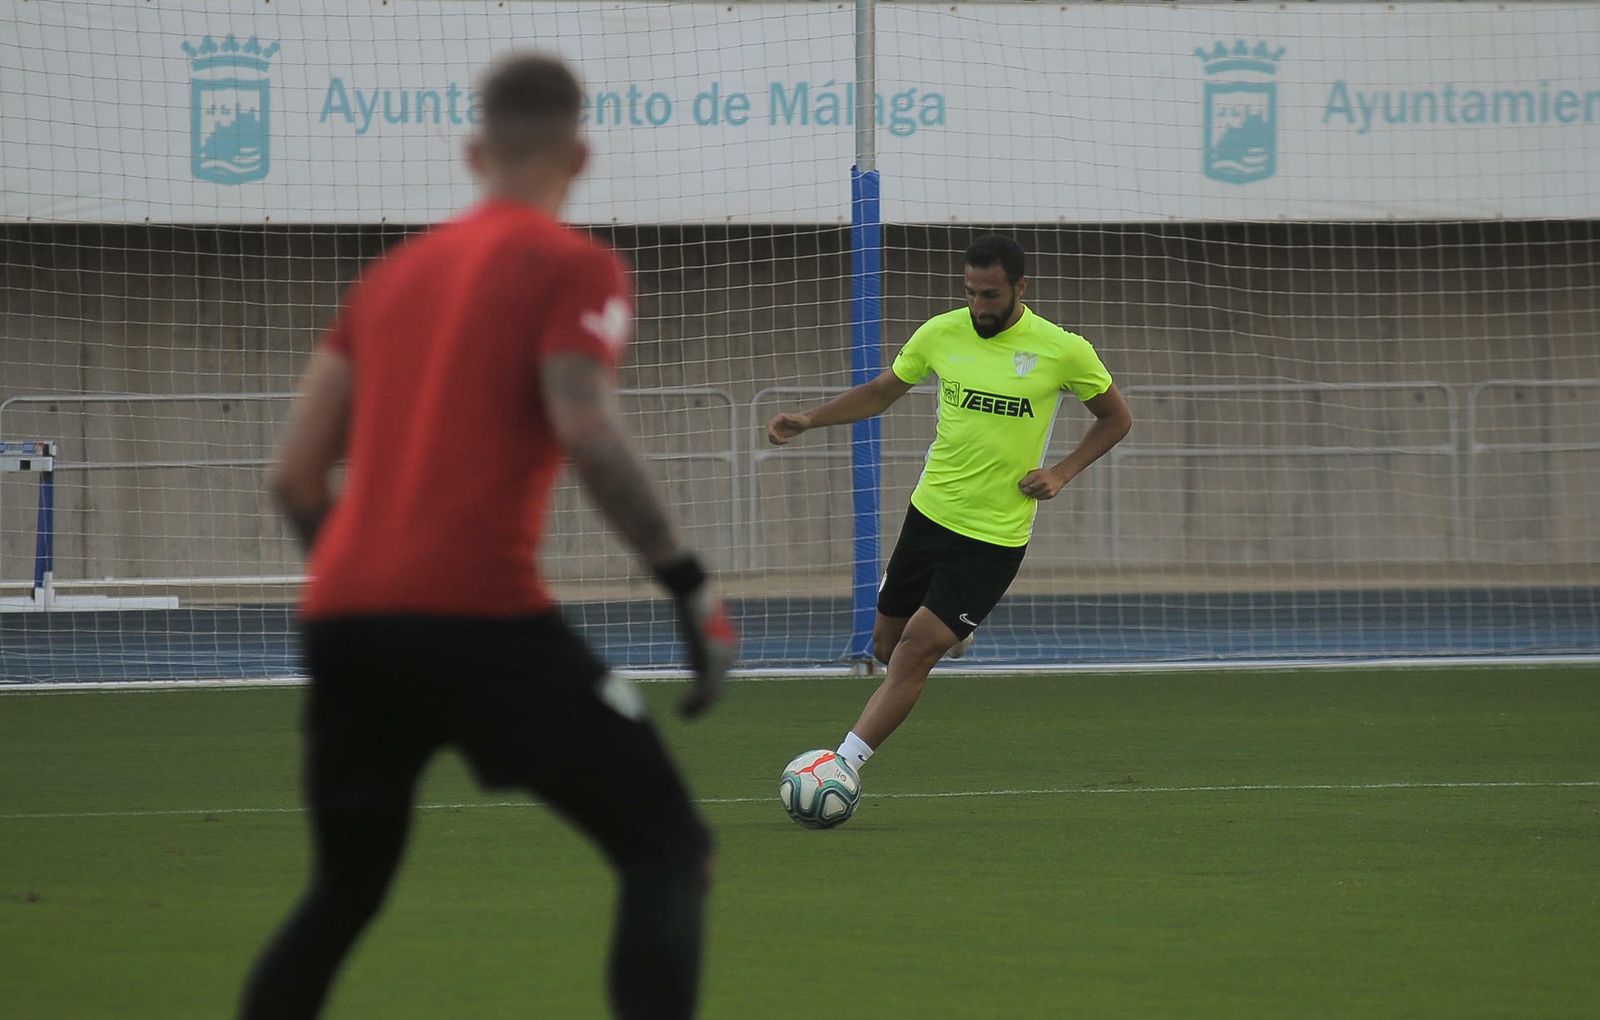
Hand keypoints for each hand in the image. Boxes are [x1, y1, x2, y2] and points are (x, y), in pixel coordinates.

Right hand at [673, 586, 736, 717]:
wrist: (694, 588)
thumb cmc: (691, 598)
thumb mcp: (694, 618)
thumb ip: (695, 632)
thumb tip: (688, 635)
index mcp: (727, 646)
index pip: (720, 677)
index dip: (705, 693)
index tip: (690, 701)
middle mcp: (728, 654)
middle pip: (719, 689)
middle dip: (703, 705)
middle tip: (687, 714)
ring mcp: (720, 658)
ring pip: (713, 694)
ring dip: (698, 708)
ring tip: (683, 715)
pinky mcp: (710, 659)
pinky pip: (705, 690)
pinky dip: (694, 704)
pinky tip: (682, 710)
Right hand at [766, 412, 809, 445]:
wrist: (805, 423)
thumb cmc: (802, 419)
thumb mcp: (797, 418)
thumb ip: (791, 418)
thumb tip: (783, 417)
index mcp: (779, 418)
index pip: (770, 425)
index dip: (771, 432)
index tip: (777, 437)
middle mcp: (776, 423)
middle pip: (769, 433)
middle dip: (774, 438)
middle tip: (783, 441)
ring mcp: (778, 429)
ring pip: (771, 438)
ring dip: (776, 442)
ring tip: (785, 441)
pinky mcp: (780, 434)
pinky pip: (775, 440)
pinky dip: (779, 443)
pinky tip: (788, 441)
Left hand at [1018, 467, 1067, 500]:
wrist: (1059, 476)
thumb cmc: (1046, 474)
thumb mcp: (1036, 471)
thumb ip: (1028, 477)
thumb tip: (1020, 483)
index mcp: (1038, 475)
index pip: (1024, 482)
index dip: (1021, 485)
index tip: (1020, 485)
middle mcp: (1042, 482)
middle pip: (1028, 490)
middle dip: (1024, 491)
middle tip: (1023, 490)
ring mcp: (1047, 489)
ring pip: (1034, 495)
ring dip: (1030, 494)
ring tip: (1030, 491)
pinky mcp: (1050, 495)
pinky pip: (1040, 498)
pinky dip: (1037, 496)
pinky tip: (1037, 493)